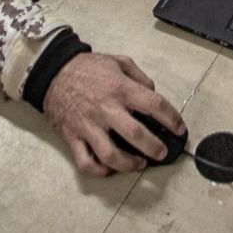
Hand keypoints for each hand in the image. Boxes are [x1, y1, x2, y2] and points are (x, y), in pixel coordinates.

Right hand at [44, 52, 182, 176]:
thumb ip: (139, 77)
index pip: (154, 104)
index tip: (179, 128)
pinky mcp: (72, 137)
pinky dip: (99, 171)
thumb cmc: (88, 67)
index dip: (172, 118)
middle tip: (162, 153)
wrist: (53, 72)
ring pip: (110, 155)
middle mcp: (106, 109)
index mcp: (120, 88)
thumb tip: (152, 93)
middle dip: (154, 148)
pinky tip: (110, 169)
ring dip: (129, 164)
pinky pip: (85, 162)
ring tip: (139, 164)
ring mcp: (88, 126)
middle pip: (135, 135)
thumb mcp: (118, 61)